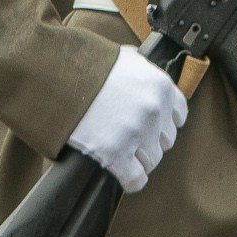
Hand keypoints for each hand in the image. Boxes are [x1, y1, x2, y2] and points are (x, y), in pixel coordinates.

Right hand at [66, 45, 187, 192]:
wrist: (58, 77)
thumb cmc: (86, 64)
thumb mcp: (122, 57)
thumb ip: (139, 66)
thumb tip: (139, 65)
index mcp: (160, 85)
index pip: (178, 115)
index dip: (163, 122)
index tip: (151, 125)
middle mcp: (155, 110)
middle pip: (165, 140)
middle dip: (149, 140)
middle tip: (130, 137)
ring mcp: (138, 134)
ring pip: (152, 160)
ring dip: (138, 159)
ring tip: (120, 151)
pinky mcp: (117, 154)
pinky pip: (136, 179)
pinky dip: (130, 179)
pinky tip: (121, 171)